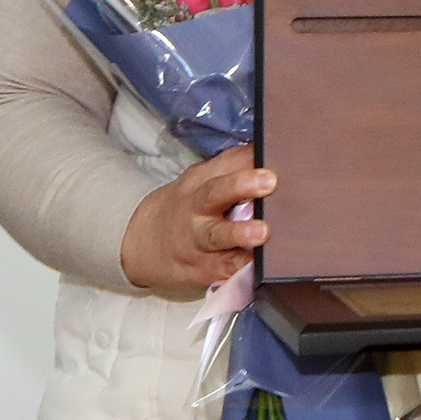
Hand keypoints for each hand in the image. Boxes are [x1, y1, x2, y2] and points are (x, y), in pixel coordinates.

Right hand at [119, 145, 273, 291]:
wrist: (142, 243)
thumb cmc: (189, 206)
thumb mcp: (203, 179)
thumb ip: (236, 166)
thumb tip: (276, 150)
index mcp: (202, 180)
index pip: (229, 162)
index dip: (252, 158)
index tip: (278, 151)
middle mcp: (198, 208)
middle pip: (215, 192)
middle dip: (241, 185)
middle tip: (270, 181)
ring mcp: (200, 240)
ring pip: (218, 235)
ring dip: (240, 233)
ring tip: (262, 232)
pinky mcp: (206, 268)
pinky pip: (226, 268)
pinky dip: (242, 267)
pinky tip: (260, 265)